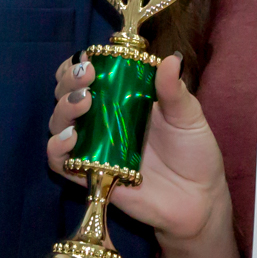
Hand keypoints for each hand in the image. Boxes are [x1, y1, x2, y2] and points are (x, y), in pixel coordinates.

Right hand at [47, 53, 231, 244]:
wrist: (199, 200)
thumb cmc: (194, 153)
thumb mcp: (189, 117)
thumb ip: (175, 91)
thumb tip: (171, 60)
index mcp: (123, 99)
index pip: (89, 74)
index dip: (80, 63)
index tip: (90, 57)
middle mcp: (103, 120)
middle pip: (67, 93)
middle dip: (69, 80)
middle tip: (87, 76)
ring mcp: (94, 147)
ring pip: (59, 123)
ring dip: (63, 109)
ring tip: (83, 103)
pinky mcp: (89, 175)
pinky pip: (60, 162)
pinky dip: (57, 148)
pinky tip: (70, 138)